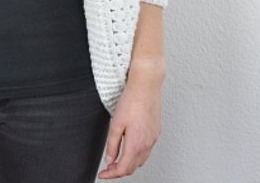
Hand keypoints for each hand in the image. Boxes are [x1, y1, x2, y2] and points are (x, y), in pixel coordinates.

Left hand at [98, 60, 164, 178]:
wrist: (147, 85)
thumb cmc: (132, 100)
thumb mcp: (116, 124)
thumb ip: (112, 145)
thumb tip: (110, 159)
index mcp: (136, 143)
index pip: (123, 169)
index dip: (111, 175)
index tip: (103, 174)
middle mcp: (147, 143)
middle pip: (133, 167)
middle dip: (120, 170)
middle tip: (108, 168)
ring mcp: (154, 138)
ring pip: (141, 160)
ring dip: (129, 163)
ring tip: (117, 159)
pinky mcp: (156, 131)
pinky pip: (147, 149)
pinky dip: (137, 154)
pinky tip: (130, 147)